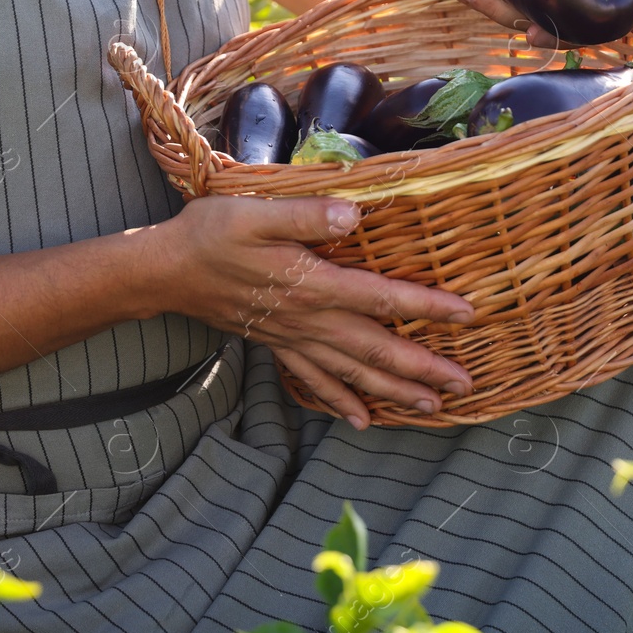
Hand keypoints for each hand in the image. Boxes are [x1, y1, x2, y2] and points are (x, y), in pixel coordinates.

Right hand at [147, 195, 475, 428]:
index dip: (427, 307)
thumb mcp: (255, 212)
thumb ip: (306, 215)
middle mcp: (309, 320)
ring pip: (353, 373)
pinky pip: (315, 382)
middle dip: (423, 370)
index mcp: (313, 285)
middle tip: (464, 386)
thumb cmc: (211, 234)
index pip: (382, 298)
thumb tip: (354, 214)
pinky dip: (341, 402)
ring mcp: (293, 338)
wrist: (165, 271)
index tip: (467, 315)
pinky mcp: (277, 345)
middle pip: (377, 350)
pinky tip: (361, 419)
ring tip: (431, 408)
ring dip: (394, 392)